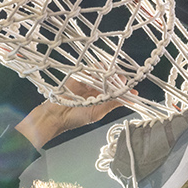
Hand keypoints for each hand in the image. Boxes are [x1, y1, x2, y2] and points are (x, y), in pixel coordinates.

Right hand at [15, 76, 134, 148]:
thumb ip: (113, 104)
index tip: (132, 90)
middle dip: (118, 79)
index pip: (119, 91)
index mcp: (104, 99)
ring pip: (103, 73)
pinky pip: (91, 69)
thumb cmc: (74, 118)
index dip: (126, 89)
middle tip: (119, 82)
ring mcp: (89, 82)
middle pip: (112, 79)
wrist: (55, 115)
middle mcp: (98, 90)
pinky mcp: (79, 76)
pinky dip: (96, 69)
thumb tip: (131, 100)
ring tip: (109, 79)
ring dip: (108, 74)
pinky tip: (97, 75)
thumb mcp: (98, 112)